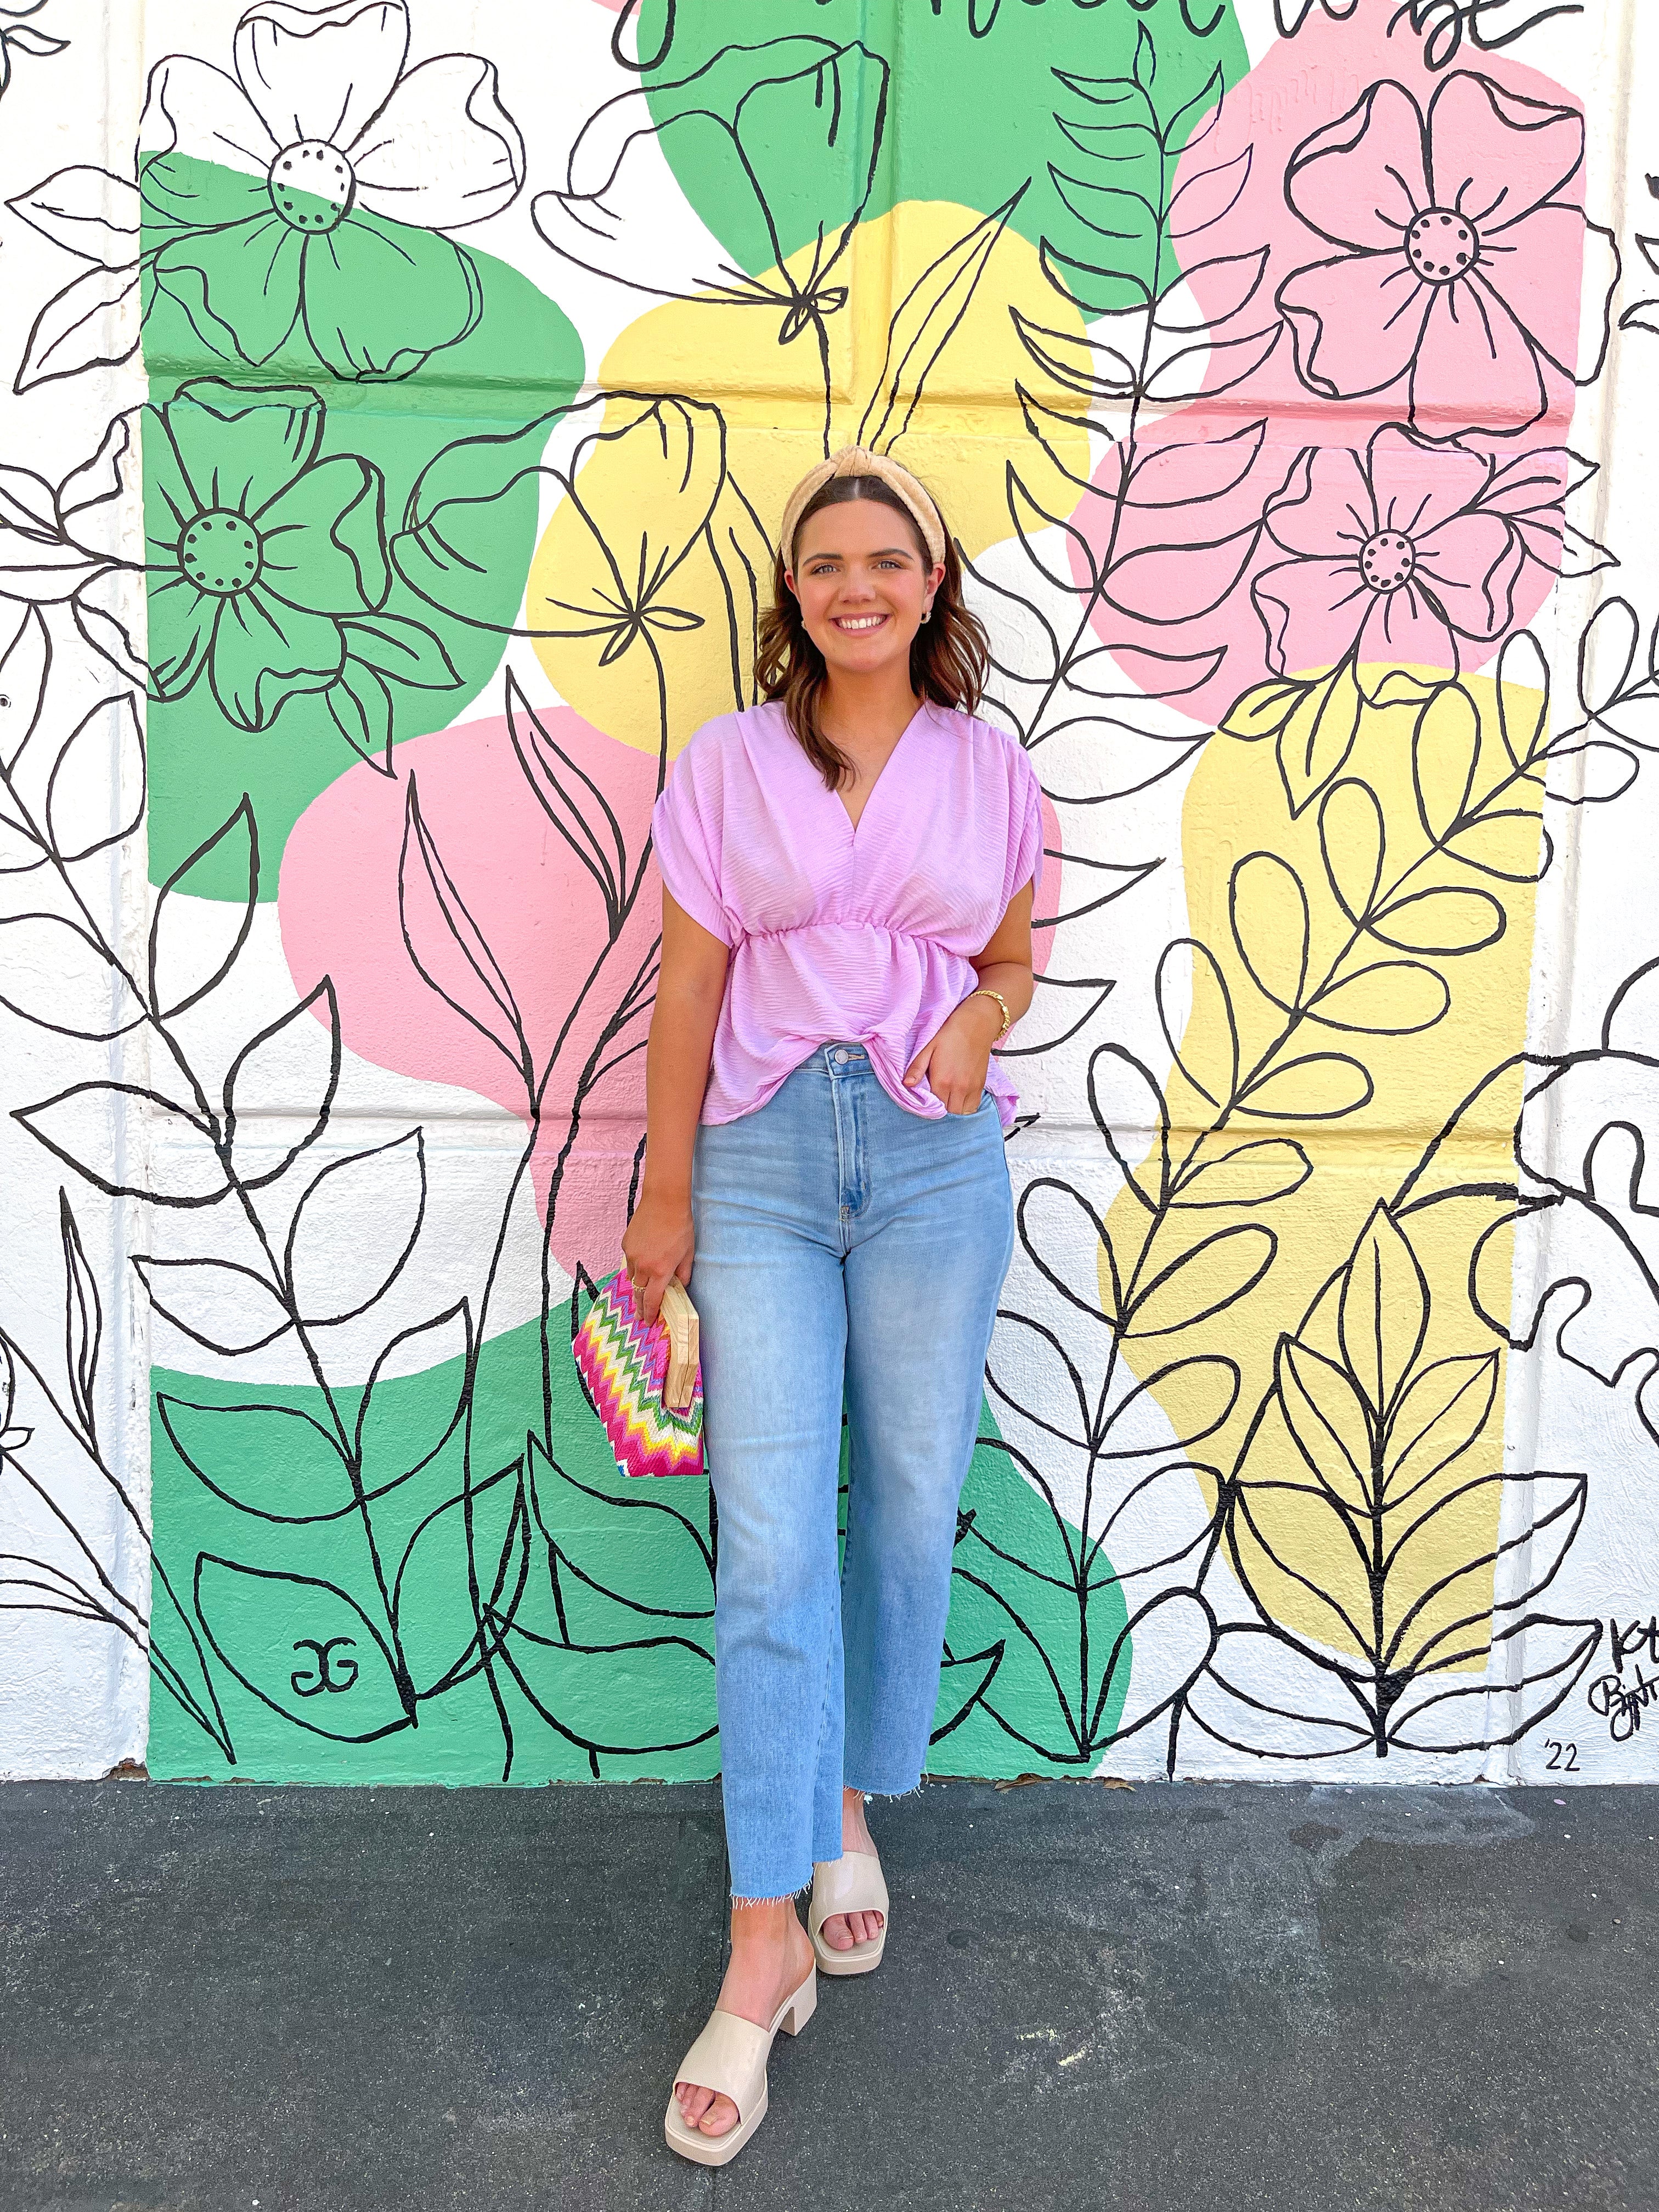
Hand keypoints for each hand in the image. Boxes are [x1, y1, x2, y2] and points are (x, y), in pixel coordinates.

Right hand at [621, 1187, 693, 1325]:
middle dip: (639, 1307)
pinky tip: (641, 1264)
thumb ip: (683, 1274)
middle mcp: (643, 1266)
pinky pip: (629, 1262)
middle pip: (638, 1293)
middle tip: (639, 1317)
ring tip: (641, 1293)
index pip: (652, 1300)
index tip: (648, 1322)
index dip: (649, 1313)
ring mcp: (631, 1255)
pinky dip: (635, 1267)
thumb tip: (680, 1287)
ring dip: (637, 1286)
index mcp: (660, 1271)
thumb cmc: (680, 1226)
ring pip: (632, 1278)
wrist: (664, 1201)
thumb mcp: (688, 1253)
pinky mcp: (626, 1245)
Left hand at [904, 995, 1000, 1114]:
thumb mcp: (928, 1047)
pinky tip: (958, 1097)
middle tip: (935, 1098)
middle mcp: (958, 1088)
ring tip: (947, 1098)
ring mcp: (971, 1088)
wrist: (976, 1024)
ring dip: (953, 1109)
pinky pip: (973, 1106)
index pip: (933, 1106)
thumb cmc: (950, 1033)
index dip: (928, 1104)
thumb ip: (917, 1068)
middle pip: (948, 1113)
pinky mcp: (981, 1085)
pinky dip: (965, 1106)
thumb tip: (906, 1084)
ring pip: (961, 1113)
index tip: (925, 1097)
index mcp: (942, 1080)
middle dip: (940, 1109)